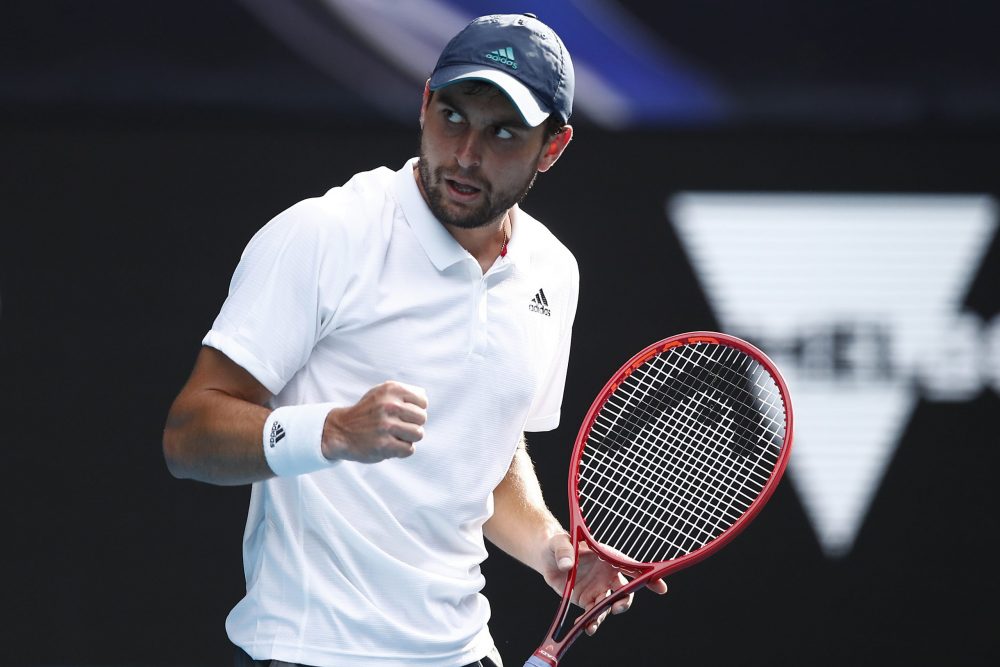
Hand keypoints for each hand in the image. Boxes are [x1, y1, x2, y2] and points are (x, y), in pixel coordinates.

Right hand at [321, 381, 427, 462]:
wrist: (341, 431)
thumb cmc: (367, 412)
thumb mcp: (381, 393)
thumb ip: (405, 392)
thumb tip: (424, 397)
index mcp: (391, 390)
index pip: (423, 402)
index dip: (416, 410)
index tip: (403, 414)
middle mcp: (389, 405)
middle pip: (422, 418)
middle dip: (413, 424)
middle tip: (398, 426)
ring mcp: (386, 426)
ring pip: (418, 434)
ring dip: (409, 438)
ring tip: (395, 436)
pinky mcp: (384, 445)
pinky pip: (409, 449)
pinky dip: (402, 450)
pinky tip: (390, 445)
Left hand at [543, 533, 667, 635]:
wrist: (547, 557)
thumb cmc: (558, 543)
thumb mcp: (560, 542)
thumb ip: (564, 551)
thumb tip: (567, 564)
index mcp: (608, 557)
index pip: (632, 566)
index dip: (647, 576)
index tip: (661, 588)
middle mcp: (607, 575)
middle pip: (625, 591)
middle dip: (624, 601)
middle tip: (615, 607)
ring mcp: (599, 589)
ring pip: (609, 606)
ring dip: (604, 616)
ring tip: (592, 624)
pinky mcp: (587, 600)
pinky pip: (593, 614)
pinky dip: (590, 622)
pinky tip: (583, 625)